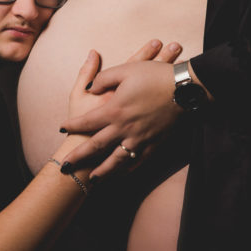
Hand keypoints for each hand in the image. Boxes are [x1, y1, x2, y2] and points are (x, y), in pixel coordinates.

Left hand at [61, 41, 182, 178]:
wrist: (188, 88)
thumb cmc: (155, 76)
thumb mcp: (125, 70)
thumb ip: (103, 79)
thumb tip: (91, 87)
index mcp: (114, 110)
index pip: (86, 122)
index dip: (72, 126)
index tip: (62, 129)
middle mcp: (124, 128)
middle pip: (96, 147)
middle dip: (79, 157)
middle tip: (66, 167)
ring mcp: (140, 139)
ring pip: (117, 160)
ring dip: (103, 171)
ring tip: (93, 179)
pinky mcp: (156, 143)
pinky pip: (139, 161)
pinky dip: (128, 169)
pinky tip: (122, 173)